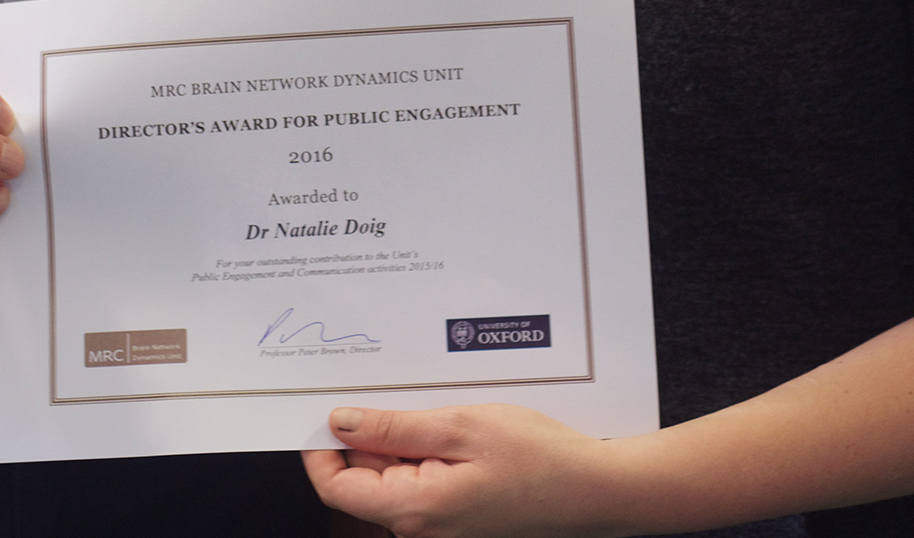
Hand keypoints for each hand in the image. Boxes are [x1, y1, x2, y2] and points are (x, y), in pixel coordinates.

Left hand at [303, 403, 624, 537]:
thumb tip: (340, 423)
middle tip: (391, 389)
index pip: (336, 488)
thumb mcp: (459, 426)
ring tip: (437, 408)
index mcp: (414, 510)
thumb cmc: (536, 458)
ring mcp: (439, 526)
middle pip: (363, 480)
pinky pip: (420, 480)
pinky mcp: (455, 518)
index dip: (322, 448)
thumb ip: (393, 427)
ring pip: (393, 476)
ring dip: (401, 438)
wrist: (592, 490)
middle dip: (368, 433)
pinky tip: (452, 427)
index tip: (326, 407)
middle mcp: (420, 528)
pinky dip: (424, 449)